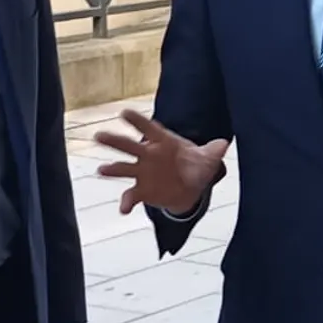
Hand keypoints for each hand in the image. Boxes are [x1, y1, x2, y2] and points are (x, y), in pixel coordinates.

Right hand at [94, 111, 227, 215]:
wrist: (189, 188)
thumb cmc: (195, 166)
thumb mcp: (207, 159)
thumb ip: (213, 151)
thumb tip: (223, 144)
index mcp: (163, 142)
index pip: (148, 129)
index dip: (137, 121)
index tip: (124, 113)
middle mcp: (148, 155)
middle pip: (128, 146)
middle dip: (114, 141)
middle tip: (99, 136)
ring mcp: (142, 173)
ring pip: (123, 168)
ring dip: (112, 170)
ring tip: (102, 170)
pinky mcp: (142, 190)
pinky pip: (131, 195)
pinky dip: (127, 202)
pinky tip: (124, 209)